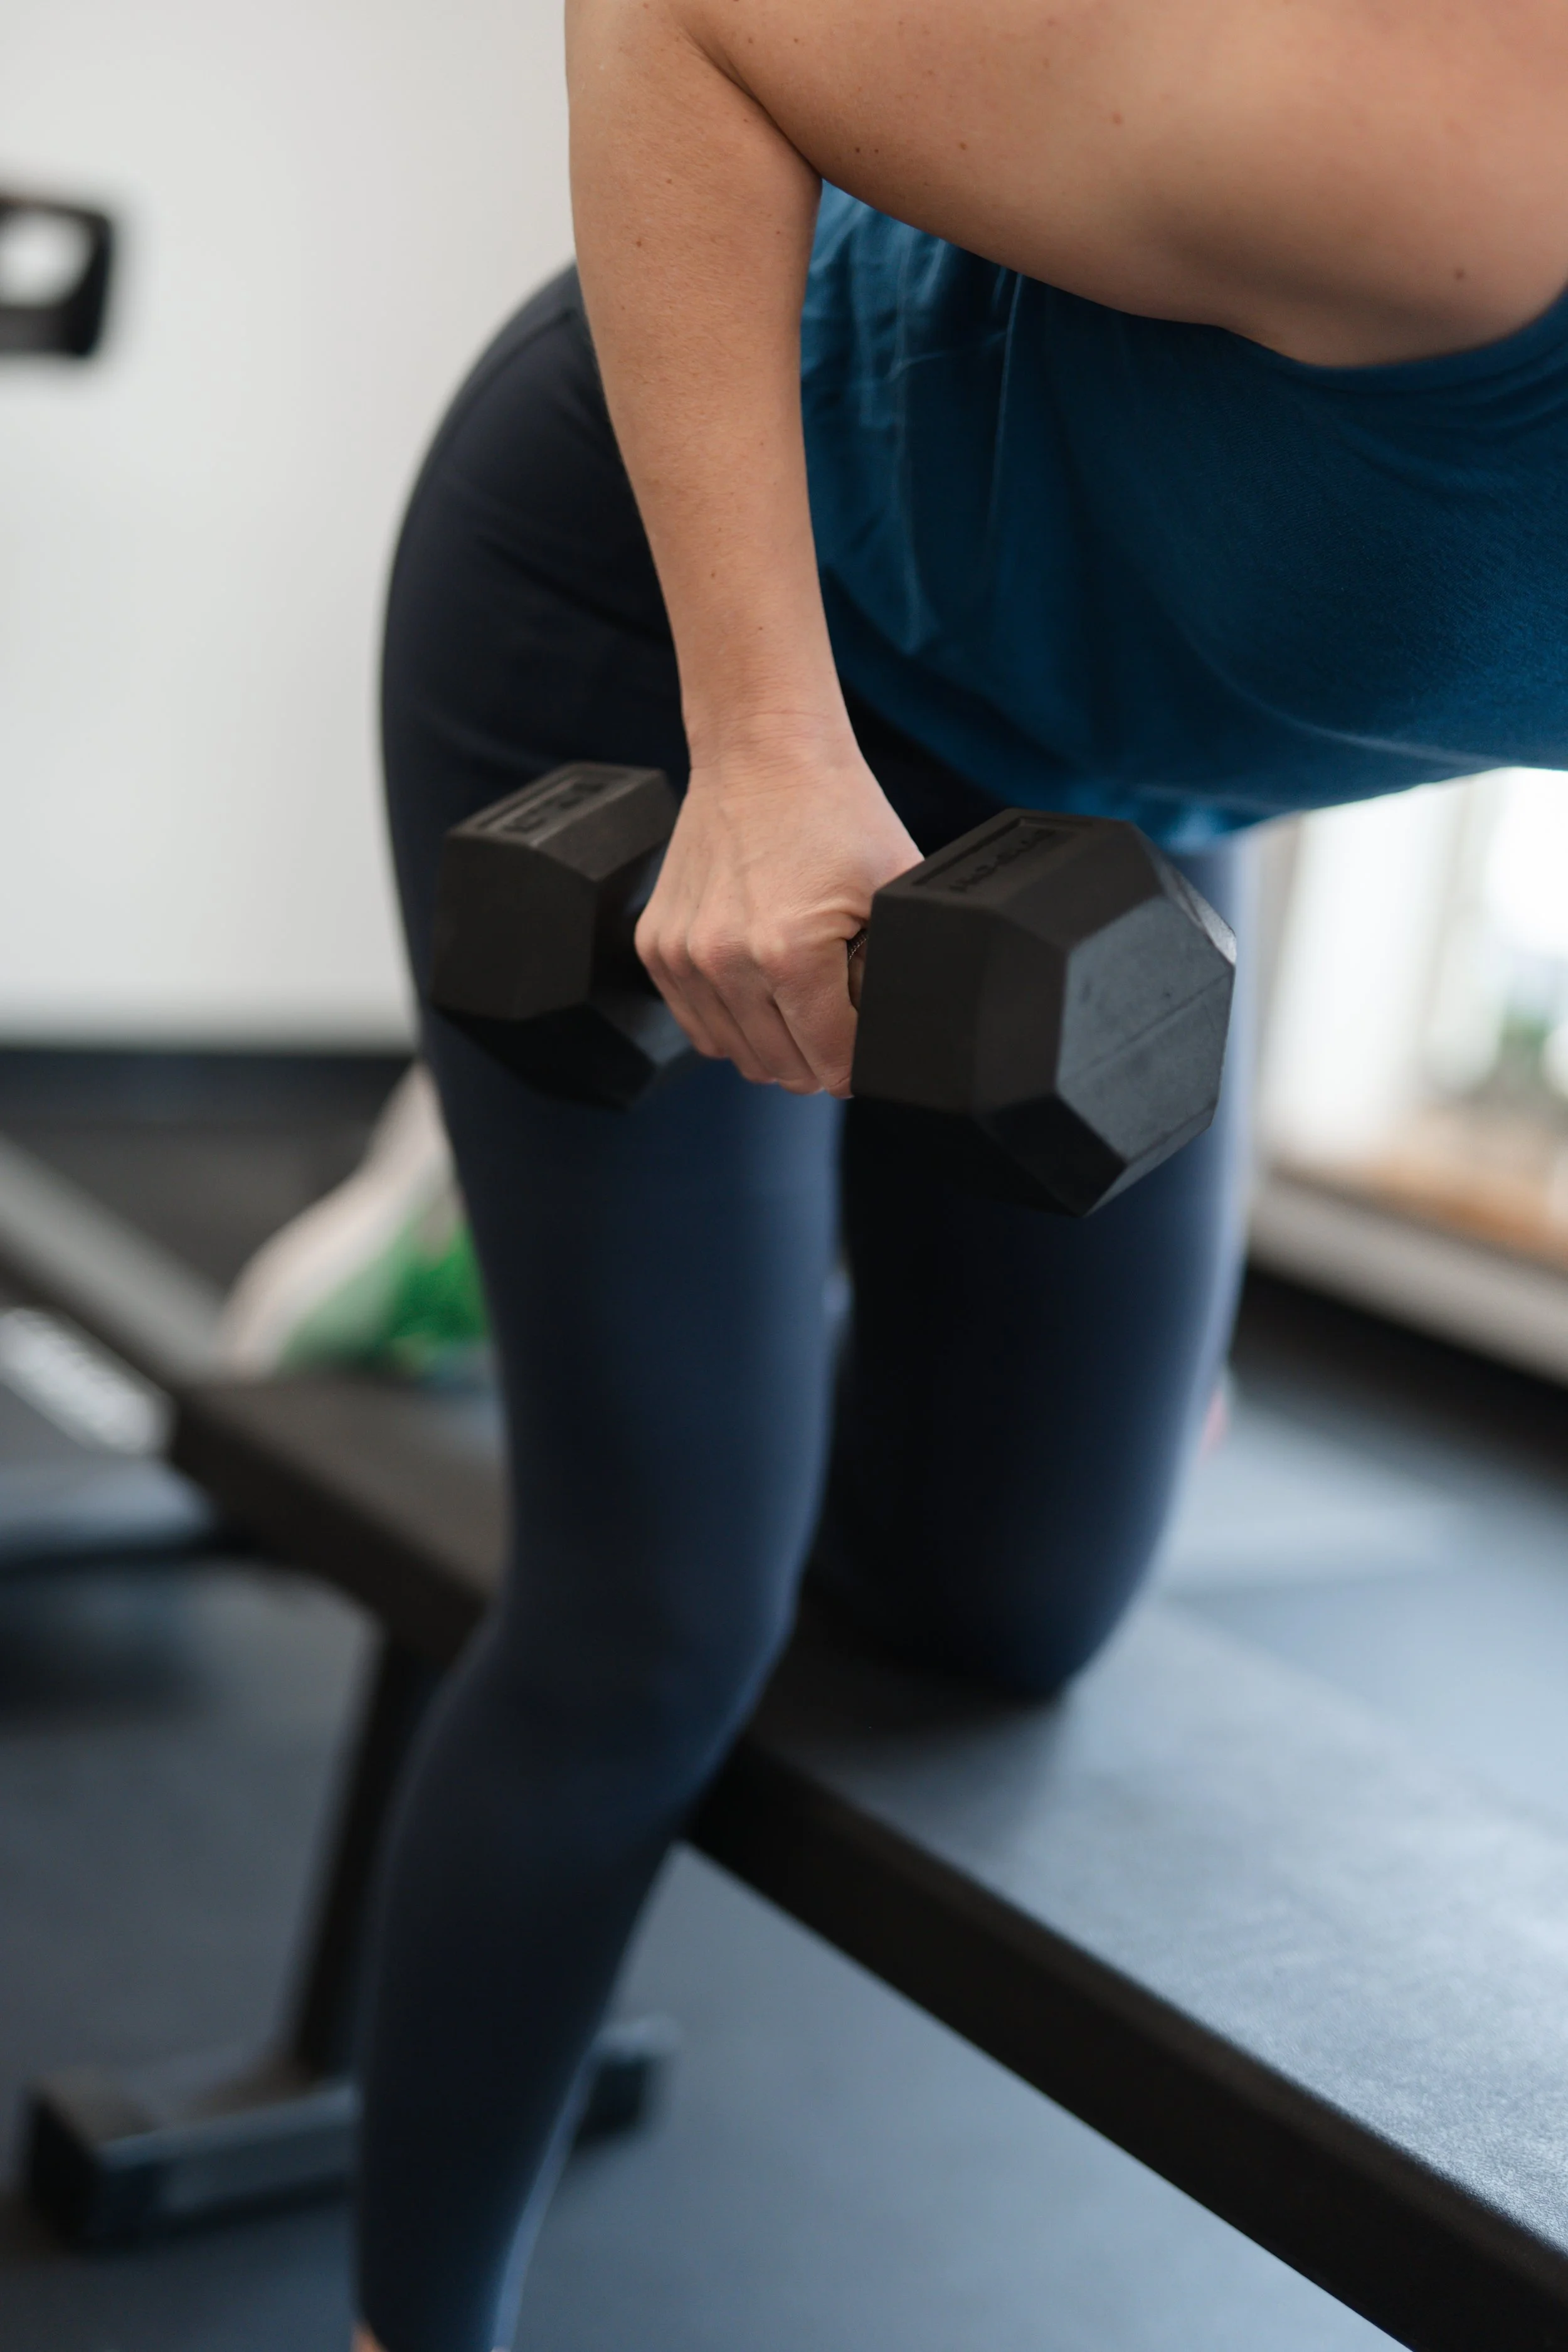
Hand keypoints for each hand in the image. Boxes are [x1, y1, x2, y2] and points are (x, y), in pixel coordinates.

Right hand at [634, 735, 918, 1095]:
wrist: (761, 751)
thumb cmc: (835, 811)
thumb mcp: (895, 888)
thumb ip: (903, 967)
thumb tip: (906, 1030)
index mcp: (789, 954)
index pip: (832, 1063)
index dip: (860, 1063)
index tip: (868, 1047)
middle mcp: (725, 962)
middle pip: (785, 1069)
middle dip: (820, 1055)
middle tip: (840, 1019)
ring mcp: (682, 957)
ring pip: (739, 1056)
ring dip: (776, 1045)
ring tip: (801, 1000)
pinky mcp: (656, 948)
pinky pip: (700, 1027)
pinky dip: (732, 1023)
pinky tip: (760, 990)